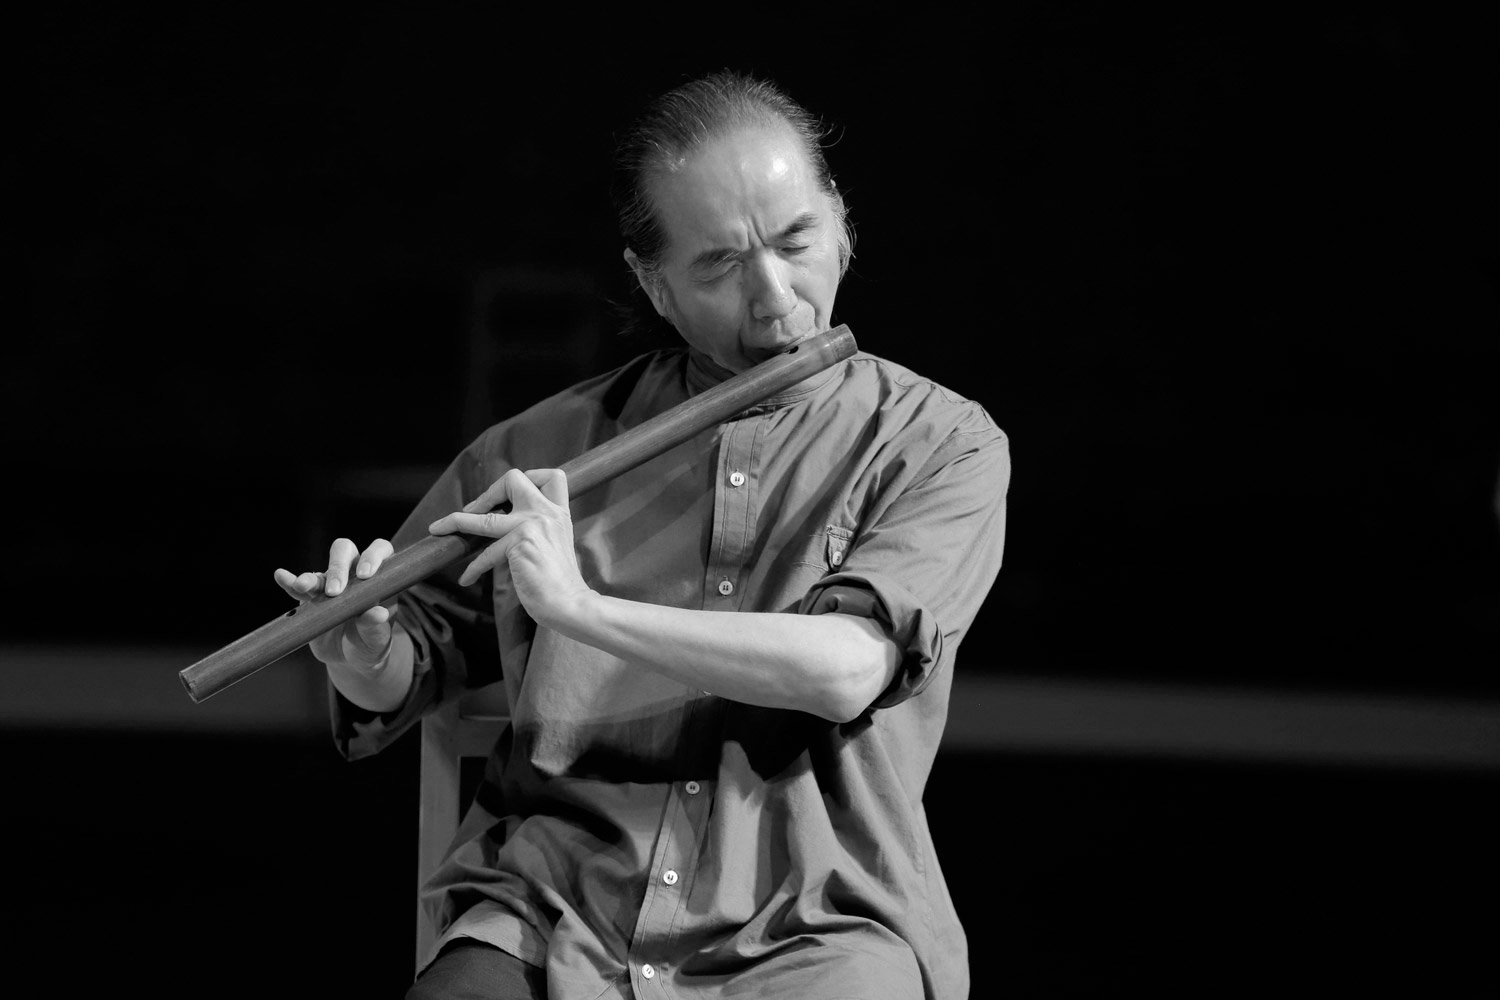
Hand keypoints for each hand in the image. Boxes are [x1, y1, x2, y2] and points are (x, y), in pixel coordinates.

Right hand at [273, 537, 396, 670]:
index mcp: (378, 579)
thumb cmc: (371, 644)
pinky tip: (281, 576)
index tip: (365, 575)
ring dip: (310, 578)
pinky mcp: (310, 599)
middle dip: (338, 567)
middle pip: (345, 552)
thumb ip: (376, 626)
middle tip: (334, 592)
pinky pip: (298, 588)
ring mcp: (330, 585)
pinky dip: (289, 582)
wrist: (349, 659)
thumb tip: (379, 613)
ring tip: (302, 585)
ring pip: (320, 573)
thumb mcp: (377, 639)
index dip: (372, 556)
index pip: (379, 551)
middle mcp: (354, 576)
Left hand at [427, 468, 592, 627]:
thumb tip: (506, 523)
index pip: (552, 476)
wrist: (571, 603)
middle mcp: (547, 513)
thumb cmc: (561, 581)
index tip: (512, 495)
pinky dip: (473, 568)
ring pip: (483, 516)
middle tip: (476, 510)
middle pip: (513, 478)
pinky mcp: (519, 543)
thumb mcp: (556, 544)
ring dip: (455, 521)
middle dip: (489, 492)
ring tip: (438, 528)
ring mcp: (532, 525)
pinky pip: (485, 554)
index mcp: (559, 513)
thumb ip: (540, 529)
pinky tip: (467, 579)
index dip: (530, 478)